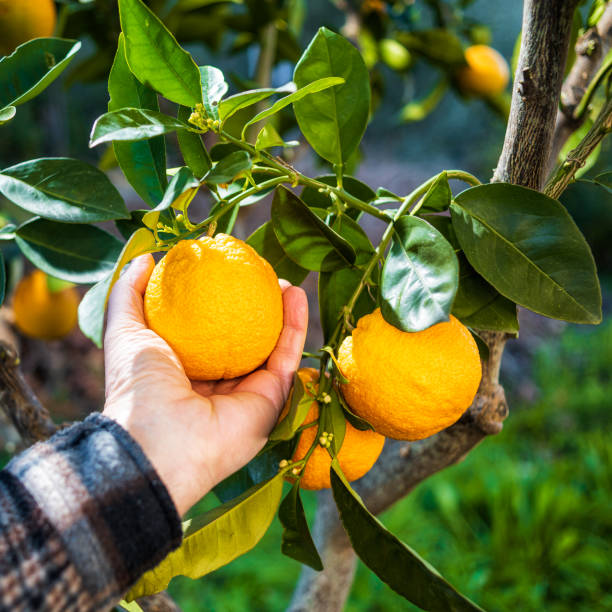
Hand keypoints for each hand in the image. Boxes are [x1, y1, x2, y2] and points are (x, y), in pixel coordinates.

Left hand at [103, 254, 307, 515]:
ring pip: (272, 346)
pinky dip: (295, 326)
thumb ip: (129, 293)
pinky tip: (295, 294)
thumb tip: (144, 258)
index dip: (219, 302)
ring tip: (284, 280)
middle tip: (260, 275)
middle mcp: (219, 386)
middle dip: (256, 307)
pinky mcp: (272, 401)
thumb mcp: (125, 330)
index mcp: (186, 374)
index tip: (226, 271)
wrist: (157, 441)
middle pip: (245, 339)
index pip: (208, 333)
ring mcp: (248, 395)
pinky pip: (287, 356)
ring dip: (283, 312)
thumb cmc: (137, 386)